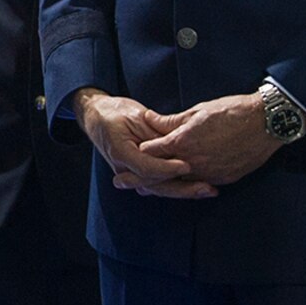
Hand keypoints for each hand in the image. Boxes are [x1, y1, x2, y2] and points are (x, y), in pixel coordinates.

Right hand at [74, 89, 214, 199]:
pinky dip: (177, 186)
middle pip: (155, 185)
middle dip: (183, 188)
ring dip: (184, 191)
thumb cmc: (116, 113)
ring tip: (208, 191)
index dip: (167, 168)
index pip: (146, 167)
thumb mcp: (137, 116)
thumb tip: (177, 144)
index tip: (187, 165)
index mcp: (120, 152)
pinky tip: (196, 188)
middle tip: (207, 188)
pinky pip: (158, 184)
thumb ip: (156, 134)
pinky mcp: (138, 174)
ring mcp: (130, 174)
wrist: (97, 117)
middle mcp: (123, 169)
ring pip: (159, 188)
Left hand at [135, 93, 284, 187]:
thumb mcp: (197, 111)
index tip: (132, 152)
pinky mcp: (224, 179)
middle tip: (124, 180)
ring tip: (148, 183)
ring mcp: (210, 173)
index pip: (151, 152)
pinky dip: (189, 181)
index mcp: (184, 142)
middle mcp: (194, 162)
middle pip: (161, 173)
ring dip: (166, 181)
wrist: (267, 123)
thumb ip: (169, 120)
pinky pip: (200, 183)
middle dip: (143, 175)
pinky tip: (182, 179)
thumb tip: (148, 118)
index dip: (142, 151)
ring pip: (180, 182)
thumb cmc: (232, 111)